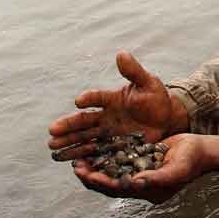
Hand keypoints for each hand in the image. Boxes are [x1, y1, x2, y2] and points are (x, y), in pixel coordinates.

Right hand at [47, 50, 188, 161]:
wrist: (166, 119)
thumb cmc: (156, 98)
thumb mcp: (148, 84)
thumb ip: (134, 71)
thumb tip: (121, 53)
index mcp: (112, 99)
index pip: (98, 98)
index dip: (89, 99)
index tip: (79, 101)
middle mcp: (105, 116)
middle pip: (84, 121)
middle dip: (68, 126)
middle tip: (52, 132)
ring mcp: (108, 133)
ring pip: (85, 138)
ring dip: (69, 143)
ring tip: (53, 148)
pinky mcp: (113, 147)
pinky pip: (95, 153)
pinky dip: (83, 157)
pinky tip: (71, 164)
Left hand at [72, 134, 218, 203]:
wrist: (205, 149)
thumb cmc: (193, 160)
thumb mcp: (177, 169)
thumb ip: (156, 178)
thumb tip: (135, 184)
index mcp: (148, 191)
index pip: (118, 189)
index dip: (100, 182)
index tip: (85, 174)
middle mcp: (142, 185)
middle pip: (111, 183)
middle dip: (92, 176)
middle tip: (76, 166)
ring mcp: (142, 173)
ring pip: (113, 172)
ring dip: (97, 167)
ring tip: (80, 159)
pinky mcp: (142, 160)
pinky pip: (121, 161)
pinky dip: (108, 156)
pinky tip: (97, 148)